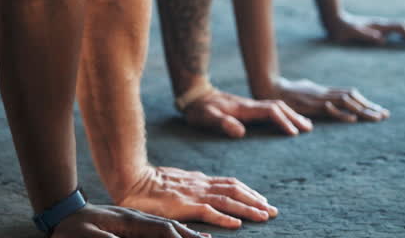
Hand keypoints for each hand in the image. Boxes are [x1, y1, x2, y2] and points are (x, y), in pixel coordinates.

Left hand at [54, 203, 209, 237]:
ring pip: (166, 226)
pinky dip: (173, 231)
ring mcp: (133, 219)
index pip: (161, 232)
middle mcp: (136, 219)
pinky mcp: (129, 222)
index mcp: (129, 222)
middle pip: (170, 228)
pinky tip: (179, 234)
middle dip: (190, 236)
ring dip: (186, 233)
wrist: (60, 211)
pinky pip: (157, 227)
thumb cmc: (72, 228)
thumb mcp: (87, 237)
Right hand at [115, 164, 277, 228]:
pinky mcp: (184, 205)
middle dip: (256, 200)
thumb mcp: (175, 183)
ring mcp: (193, 194)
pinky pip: (208, 211)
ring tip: (265, 216)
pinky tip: (237, 224)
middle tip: (273, 211)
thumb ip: (189, 187)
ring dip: (248, 209)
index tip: (262, 201)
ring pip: (228, 200)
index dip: (248, 192)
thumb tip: (202, 194)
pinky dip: (224, 218)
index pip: (230, 184)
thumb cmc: (149, 185)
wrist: (131, 180)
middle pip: (235, 190)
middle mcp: (200, 184)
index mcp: (198, 180)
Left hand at [181, 88, 312, 138]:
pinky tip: (287, 122)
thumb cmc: (199, 110)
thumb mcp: (206, 117)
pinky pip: (271, 110)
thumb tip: (241, 132)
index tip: (293, 133)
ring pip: (276, 107)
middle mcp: (250, 106)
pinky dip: (283, 115)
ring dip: (291, 115)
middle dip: (294, 117)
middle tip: (308, 129)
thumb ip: (221, 123)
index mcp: (244, 109)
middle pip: (278, 107)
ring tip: (305, 125)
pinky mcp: (248, 109)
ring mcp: (250, 106)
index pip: (269, 112)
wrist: (195, 96)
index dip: (282, 121)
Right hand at [265, 76, 388, 121]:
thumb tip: (326, 100)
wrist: (271, 88)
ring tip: (376, 118)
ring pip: (346, 103)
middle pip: (353, 97)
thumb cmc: (286, 91)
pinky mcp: (312, 106)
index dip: (365, 102)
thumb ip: (318, 95)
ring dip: (362, 111)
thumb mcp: (306, 90)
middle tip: (385, 115)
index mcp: (325, 91)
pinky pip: (329, 110)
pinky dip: (342, 115)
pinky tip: (353, 119)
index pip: (350, 94)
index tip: (378, 110)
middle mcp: (326, 93)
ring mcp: (320, 98)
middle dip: (370, 107)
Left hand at [328, 12, 404, 48]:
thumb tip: (381, 40)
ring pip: (404, 29)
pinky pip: (397, 33)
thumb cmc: (342, 29)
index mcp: (380, 26)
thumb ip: (366, 35)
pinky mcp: (379, 30)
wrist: (334, 21)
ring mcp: (382, 27)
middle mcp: (383, 25)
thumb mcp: (352, 33)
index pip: (401, 29)